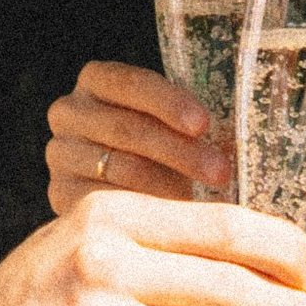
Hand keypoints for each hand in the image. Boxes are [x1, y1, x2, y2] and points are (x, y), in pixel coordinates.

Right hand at [48, 61, 230, 208]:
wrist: (113, 200)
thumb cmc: (164, 152)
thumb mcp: (175, 127)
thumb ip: (194, 124)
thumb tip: (246, 136)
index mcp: (98, 82)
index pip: (130, 83)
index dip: (168, 102)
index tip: (203, 125)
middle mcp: (69, 112)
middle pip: (126, 128)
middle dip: (179, 150)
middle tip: (221, 171)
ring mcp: (61, 154)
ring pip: (119, 167)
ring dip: (169, 185)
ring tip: (209, 204)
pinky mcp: (59, 193)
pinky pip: (104, 202)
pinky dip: (143, 212)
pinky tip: (175, 224)